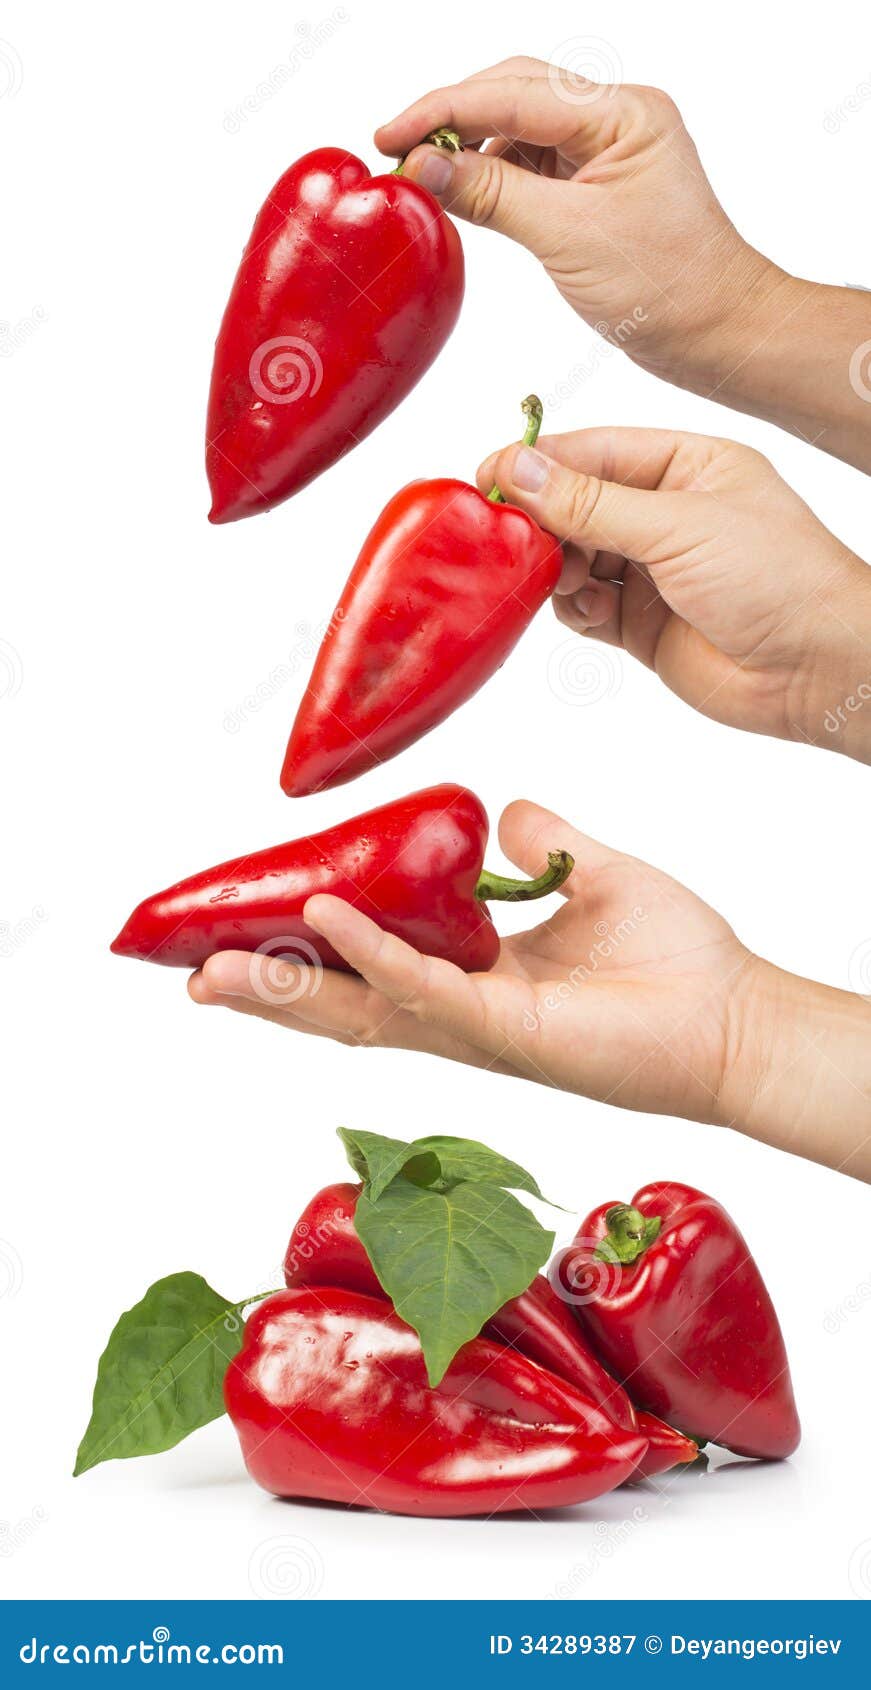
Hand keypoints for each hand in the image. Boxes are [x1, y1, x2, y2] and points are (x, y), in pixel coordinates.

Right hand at [188, 800, 870, 1179]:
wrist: (736, 1013)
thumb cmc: (675, 960)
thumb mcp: (591, 874)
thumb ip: (540, 844)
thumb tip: (504, 814)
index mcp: (472, 974)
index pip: (365, 962)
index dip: (300, 946)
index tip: (239, 921)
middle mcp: (461, 1008)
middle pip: (337, 1001)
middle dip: (259, 986)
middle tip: (185, 966)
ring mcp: (479, 1027)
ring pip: (359, 1011)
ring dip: (285, 988)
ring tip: (212, 966)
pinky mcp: (511, 1031)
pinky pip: (428, 993)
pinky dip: (375, 956)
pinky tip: (328, 922)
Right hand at [379, 59, 870, 470]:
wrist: (718, 333)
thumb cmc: (669, 289)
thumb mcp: (568, 238)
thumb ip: (492, 194)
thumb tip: (424, 167)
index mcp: (622, 113)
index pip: (513, 90)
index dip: (442, 110)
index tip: (389, 136)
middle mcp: (616, 117)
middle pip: (512, 92)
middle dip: (450, 119)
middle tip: (394, 152)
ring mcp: (605, 150)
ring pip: (516, 127)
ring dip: (468, 148)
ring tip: (422, 179)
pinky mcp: (595, 184)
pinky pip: (529, 164)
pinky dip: (491, 176)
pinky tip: (460, 195)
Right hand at [477, 426, 870, 761]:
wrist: (815, 669)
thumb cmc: (778, 579)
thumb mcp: (677, 525)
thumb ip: (590, 502)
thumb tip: (519, 469)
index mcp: (687, 464)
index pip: (594, 451)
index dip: (539, 463)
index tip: (489, 475)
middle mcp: (666, 512)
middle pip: (575, 504)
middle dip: (544, 522)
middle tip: (515, 539)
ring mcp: (652, 569)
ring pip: (573, 558)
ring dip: (560, 570)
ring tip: (575, 581)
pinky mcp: (642, 623)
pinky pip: (584, 607)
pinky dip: (574, 610)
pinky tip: (591, 613)